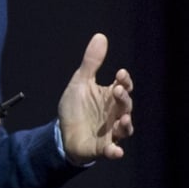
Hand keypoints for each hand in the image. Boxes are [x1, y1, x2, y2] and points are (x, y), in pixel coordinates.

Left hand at [57, 33, 134, 164]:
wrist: (62, 132)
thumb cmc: (76, 107)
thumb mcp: (81, 82)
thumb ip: (91, 62)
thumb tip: (100, 36)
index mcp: (110, 97)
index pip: (124, 86)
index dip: (124, 80)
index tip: (120, 73)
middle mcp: (115, 114)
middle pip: (126, 106)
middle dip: (123, 99)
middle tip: (116, 90)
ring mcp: (110, 132)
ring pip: (125, 129)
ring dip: (125, 125)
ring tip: (123, 119)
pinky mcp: (102, 148)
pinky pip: (112, 151)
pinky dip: (115, 151)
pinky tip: (116, 151)